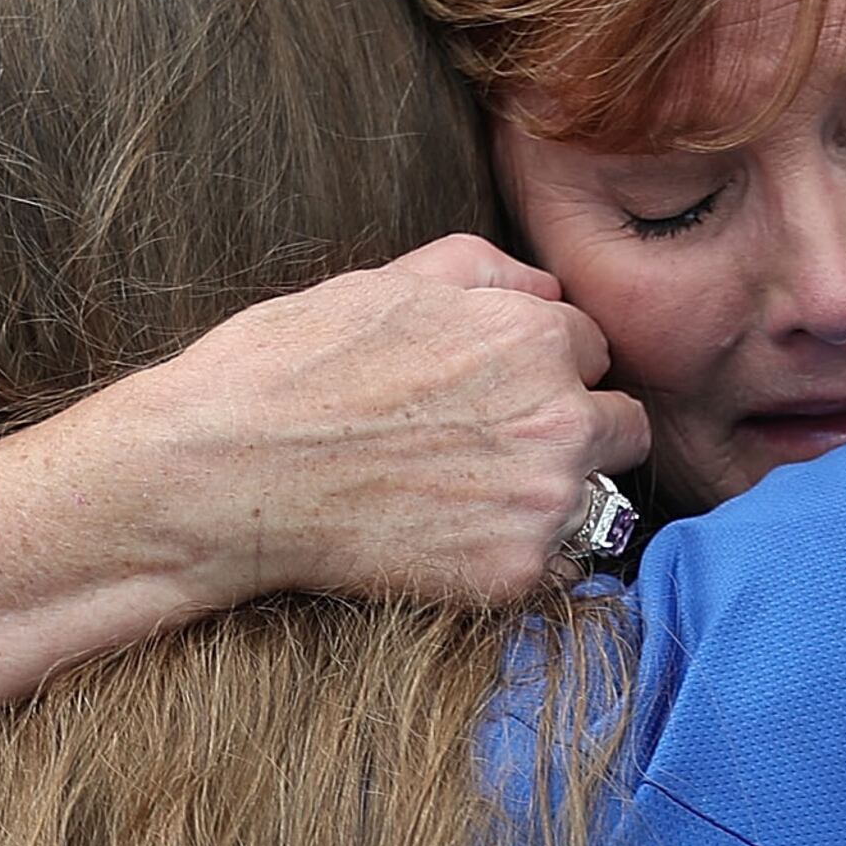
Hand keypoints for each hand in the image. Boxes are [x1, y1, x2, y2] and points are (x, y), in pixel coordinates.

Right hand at [94, 236, 653, 608]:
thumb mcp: (385, 282)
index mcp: (533, 335)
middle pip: (622, 425)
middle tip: (496, 448)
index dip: (543, 366)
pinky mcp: (515, 574)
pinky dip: (523, 557)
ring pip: (598, 498)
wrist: (223, 476)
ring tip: (473, 498)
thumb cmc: (288, 368)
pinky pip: (561, 566)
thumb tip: (547, 288)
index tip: (493, 392)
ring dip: (556, 496)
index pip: (590, 348)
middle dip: (573, 429)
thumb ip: (484, 271)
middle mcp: (558, 416)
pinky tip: (455, 539)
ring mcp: (542, 501)